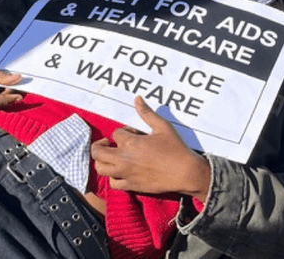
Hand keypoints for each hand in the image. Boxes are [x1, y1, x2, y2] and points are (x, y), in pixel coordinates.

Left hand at [91, 97, 210, 200]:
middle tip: (109, 144)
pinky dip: (113, 177)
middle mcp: (124, 159)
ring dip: (103, 161)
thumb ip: (147, 113)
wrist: (185, 173)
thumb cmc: (175, 148)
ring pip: (101, 168)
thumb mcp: (162, 126)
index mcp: (130, 142)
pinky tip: (121, 172)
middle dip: (100, 145)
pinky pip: (113, 183)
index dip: (124, 132)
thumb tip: (137, 98)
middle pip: (98, 152)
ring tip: (111, 157)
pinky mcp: (131, 185)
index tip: (135, 134)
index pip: (115, 134)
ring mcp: (126, 173)